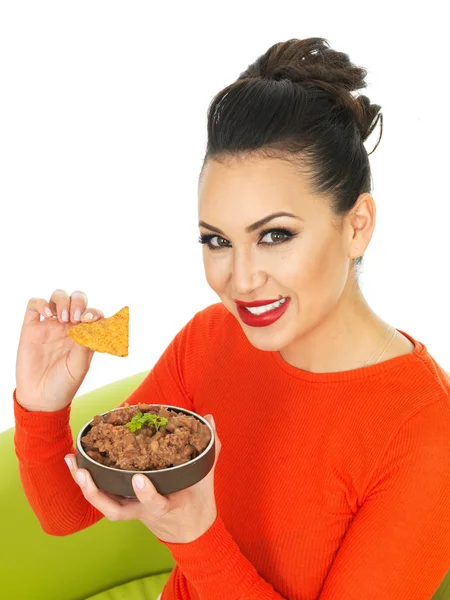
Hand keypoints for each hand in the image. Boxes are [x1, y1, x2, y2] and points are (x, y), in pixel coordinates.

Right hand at [16, 289, 103, 411]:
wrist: (40, 398)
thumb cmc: (64, 384)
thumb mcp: (79, 366)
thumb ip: (85, 344)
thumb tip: (89, 323)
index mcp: (84, 335)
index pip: (93, 313)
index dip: (94, 312)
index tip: (89, 320)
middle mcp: (68, 327)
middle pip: (77, 299)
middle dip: (78, 302)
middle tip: (74, 318)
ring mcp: (49, 326)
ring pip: (57, 297)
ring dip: (62, 301)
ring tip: (62, 318)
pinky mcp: (31, 328)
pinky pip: (34, 305)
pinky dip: (41, 303)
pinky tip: (47, 315)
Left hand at [64, 415, 221, 543]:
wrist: (191, 532)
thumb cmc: (197, 502)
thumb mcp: (207, 476)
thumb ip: (210, 447)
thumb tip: (209, 418)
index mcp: (167, 506)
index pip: (156, 504)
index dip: (146, 494)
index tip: (139, 479)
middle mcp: (144, 511)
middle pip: (115, 510)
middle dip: (97, 493)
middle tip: (83, 472)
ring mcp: (132, 509)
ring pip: (104, 504)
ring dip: (85, 485)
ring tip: (72, 461)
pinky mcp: (125, 504)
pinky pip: (103, 495)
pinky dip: (88, 481)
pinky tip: (77, 464)